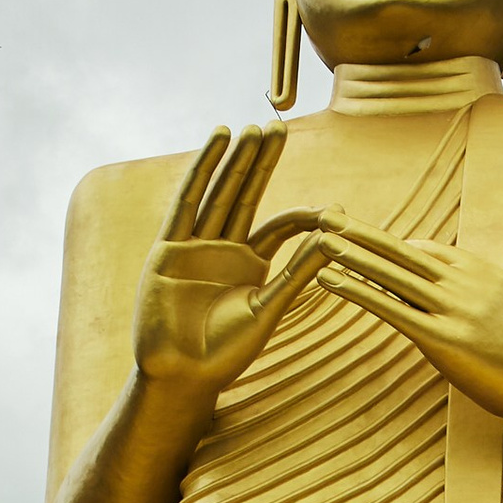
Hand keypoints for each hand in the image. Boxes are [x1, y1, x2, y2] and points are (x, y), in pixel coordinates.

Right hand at [132, 127, 336, 407]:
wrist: (182, 376)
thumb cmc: (226, 354)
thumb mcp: (268, 309)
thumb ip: (297, 273)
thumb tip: (333, 240)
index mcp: (251, 265)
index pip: (280, 226)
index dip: (303, 213)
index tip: (331, 207)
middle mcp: (223, 249)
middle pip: (246, 195)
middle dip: (261, 161)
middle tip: (279, 126)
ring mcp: (195, 246)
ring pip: (219, 192)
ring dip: (235, 159)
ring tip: (250, 127)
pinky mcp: (169, 248)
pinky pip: (188, 201)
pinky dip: (202, 169)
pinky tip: (218, 140)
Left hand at [306, 217, 502, 458]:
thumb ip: (482, 288)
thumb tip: (458, 281)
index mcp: (482, 271)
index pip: (428, 251)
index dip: (393, 247)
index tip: (364, 240)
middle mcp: (466, 283)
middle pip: (404, 252)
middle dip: (363, 233)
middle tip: (328, 216)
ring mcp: (453, 309)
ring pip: (392, 274)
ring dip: (352, 255)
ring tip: (321, 241)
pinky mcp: (441, 339)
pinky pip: (391, 308)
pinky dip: (358, 291)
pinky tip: (331, 280)